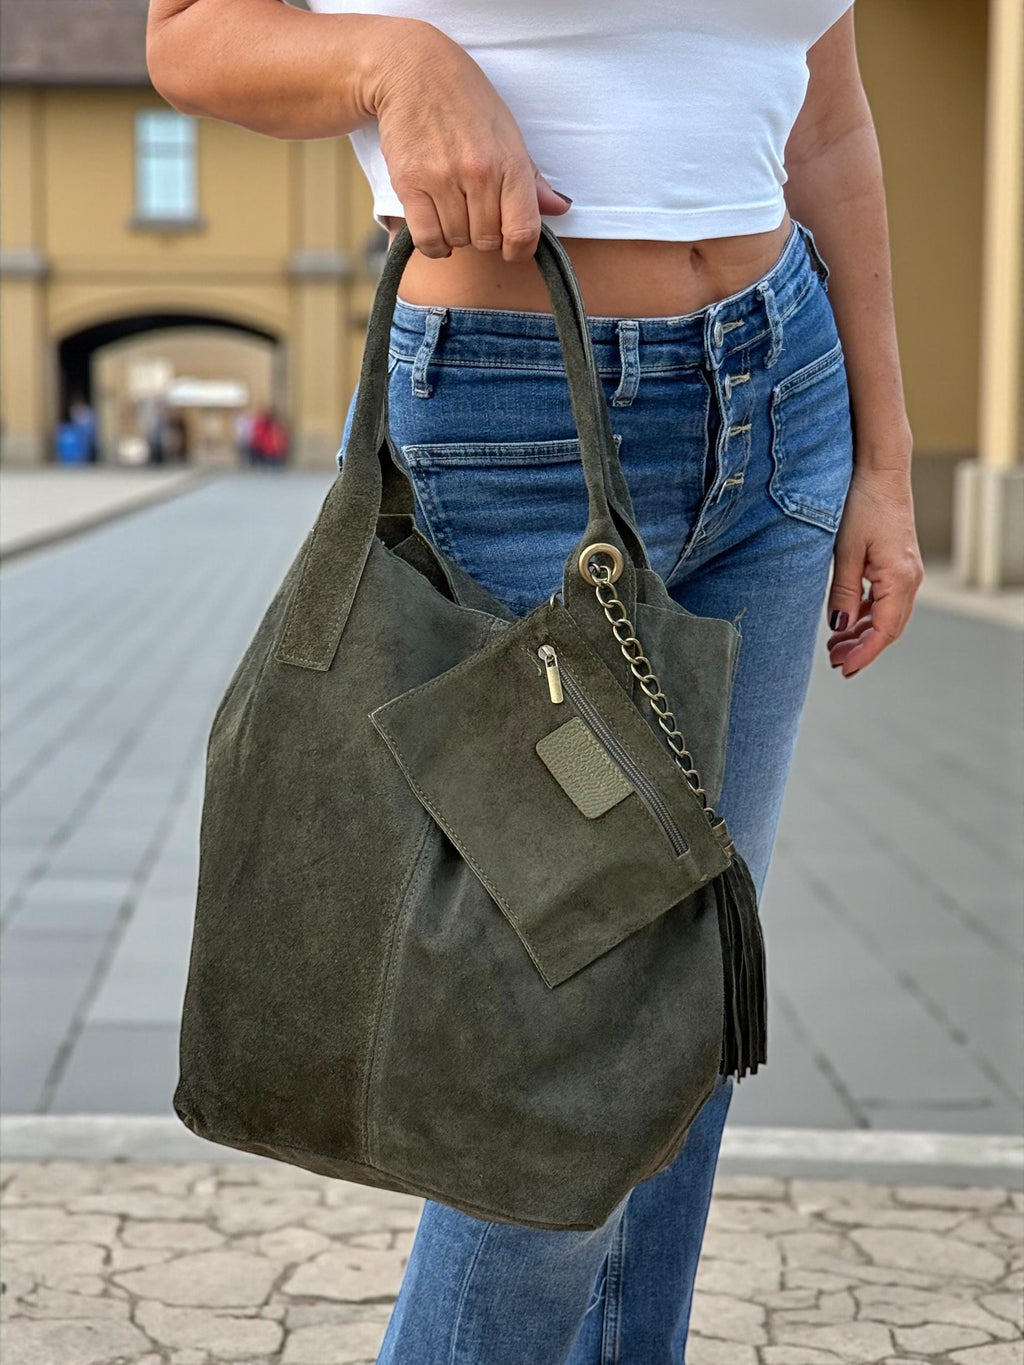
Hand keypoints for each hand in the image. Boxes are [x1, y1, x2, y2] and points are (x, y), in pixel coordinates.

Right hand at [368, 19, 570, 260]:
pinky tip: (437, 227)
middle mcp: (479, 173)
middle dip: (484, 236)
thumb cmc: (467, 102)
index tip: (511, 247)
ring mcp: (443, 179)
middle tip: (476, 213)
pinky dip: (434, 243)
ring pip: (458, 240)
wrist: (415, 71)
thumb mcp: (508, 133)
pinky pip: (427, 239)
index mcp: (510, 162)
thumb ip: (532, 179)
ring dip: (457, 234)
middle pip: (488, 241)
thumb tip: (560, 208)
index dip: (519, 250)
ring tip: (453, 208)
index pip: (523, 231)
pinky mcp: (410, 184)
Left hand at [825, 465, 923, 675]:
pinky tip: (847, 620)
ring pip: (888, 617)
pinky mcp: (898, 565)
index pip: (883, 632)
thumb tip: (839, 627)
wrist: (881, 472)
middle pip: (889, 629)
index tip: (842, 669)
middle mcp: (909, 579)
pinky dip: (867, 615)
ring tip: (835, 646)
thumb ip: (843, 592)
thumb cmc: (863, 505)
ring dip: (863, 634)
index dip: (863, 654)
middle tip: (834, 662)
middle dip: (862, 649)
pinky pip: (886, 601)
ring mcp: (907, 572)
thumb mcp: (845, 551)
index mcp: (899, 580)